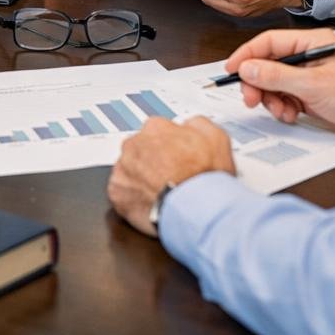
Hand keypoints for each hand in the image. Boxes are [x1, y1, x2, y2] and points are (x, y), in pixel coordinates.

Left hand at [108, 117, 234, 237]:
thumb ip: (198, 124)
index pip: (158, 130)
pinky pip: (122, 193)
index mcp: (156, 127)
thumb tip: (191, 124)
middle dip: (153, 160)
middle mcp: (134, 144)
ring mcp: (123, 169)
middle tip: (171, 175)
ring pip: (130, 170)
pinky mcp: (117, 194)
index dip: (170, 145)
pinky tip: (151, 203)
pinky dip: (134, 198)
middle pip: (141, 149)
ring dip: (142, 178)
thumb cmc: (205, 177)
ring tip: (162, 191)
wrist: (196, 210)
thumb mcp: (216, 137)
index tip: (177, 156)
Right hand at [223, 28, 334, 138]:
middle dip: (258, 83)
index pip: (269, 42)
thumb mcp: (314, 84)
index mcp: (311, 43)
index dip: (247, 55)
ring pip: (275, 84)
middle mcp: (309, 57)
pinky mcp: (314, 96)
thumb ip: (277, 75)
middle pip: (269, 65)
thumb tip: (248, 67)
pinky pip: (287, 99)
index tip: (232, 70)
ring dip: (273, 100)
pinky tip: (292, 115)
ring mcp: (311, 78)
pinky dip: (284, 108)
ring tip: (282, 111)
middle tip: (252, 99)